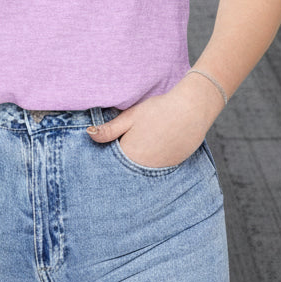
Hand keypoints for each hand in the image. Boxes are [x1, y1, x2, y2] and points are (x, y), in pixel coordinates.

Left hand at [86, 75, 222, 168]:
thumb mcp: (130, 117)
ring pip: (142, 171)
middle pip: (126, 170)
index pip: (111, 164)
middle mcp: (144, 167)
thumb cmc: (158, 110)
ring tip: (140, 149)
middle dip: (121, 164)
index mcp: (129, 154)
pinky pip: (157, 169)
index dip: (108, 158)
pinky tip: (154, 151)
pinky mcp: (173, 165)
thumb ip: (109, 130)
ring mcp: (160, 168)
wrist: (191, 110)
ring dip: (137, 165)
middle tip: (123, 153)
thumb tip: (89, 135)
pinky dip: (152, 163)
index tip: (105, 154)